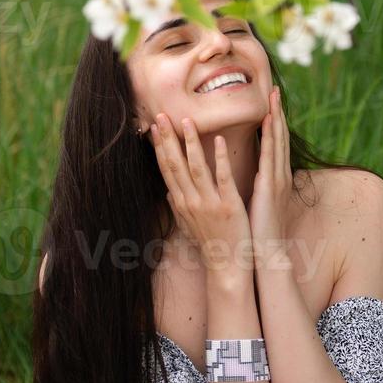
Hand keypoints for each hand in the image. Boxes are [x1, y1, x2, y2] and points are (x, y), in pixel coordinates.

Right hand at [151, 113, 253, 276]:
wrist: (226, 266)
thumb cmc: (210, 243)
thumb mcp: (188, 225)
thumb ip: (178, 206)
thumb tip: (169, 191)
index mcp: (182, 203)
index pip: (167, 169)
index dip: (159, 147)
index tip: (154, 127)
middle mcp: (191, 201)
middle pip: (176, 165)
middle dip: (168, 139)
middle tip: (161, 116)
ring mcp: (209, 203)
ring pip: (196, 168)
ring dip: (190, 143)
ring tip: (187, 121)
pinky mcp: (228, 206)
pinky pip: (223, 178)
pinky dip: (220, 158)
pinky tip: (219, 140)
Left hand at [247, 86, 293, 267]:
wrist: (265, 254)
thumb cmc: (257, 230)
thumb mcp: (256, 203)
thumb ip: (254, 186)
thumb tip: (247, 175)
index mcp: (274, 179)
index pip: (274, 145)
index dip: (274, 123)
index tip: (270, 103)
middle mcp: (279, 176)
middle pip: (280, 138)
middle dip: (278, 113)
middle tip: (276, 90)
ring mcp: (276, 180)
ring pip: (278, 142)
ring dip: (276, 118)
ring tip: (274, 98)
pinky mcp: (270, 187)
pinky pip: (270, 156)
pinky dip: (270, 137)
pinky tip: (266, 122)